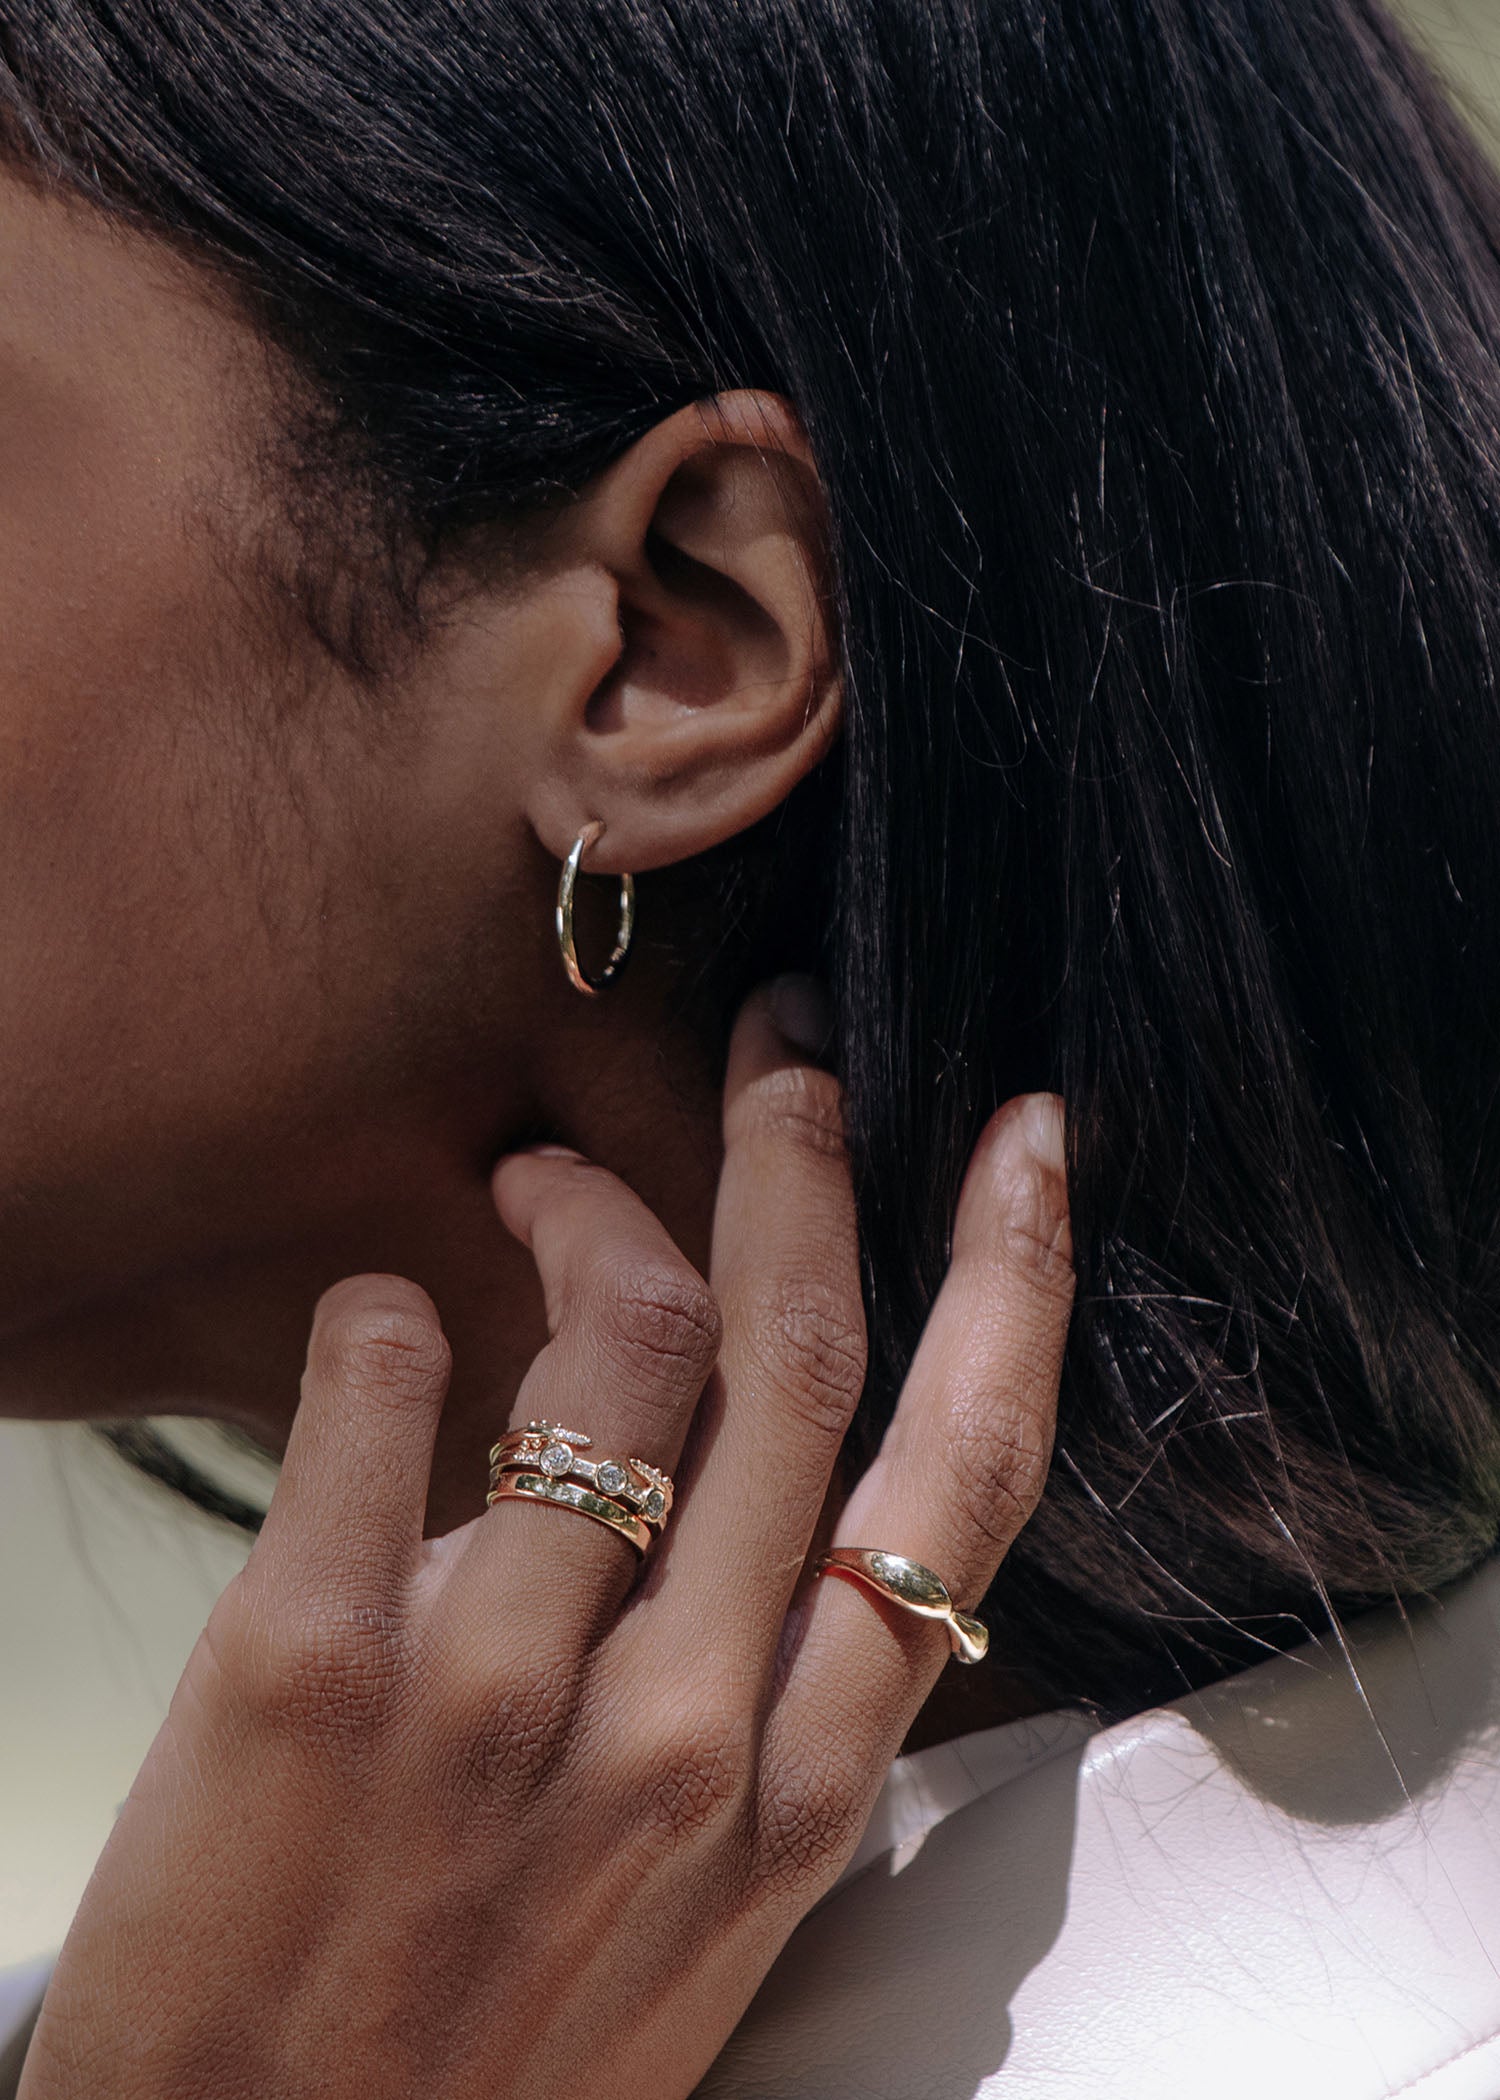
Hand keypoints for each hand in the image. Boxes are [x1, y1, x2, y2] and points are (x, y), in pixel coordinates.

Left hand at [17, 984, 1073, 2099]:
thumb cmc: (487, 2053)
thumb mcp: (696, 1903)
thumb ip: (742, 1691)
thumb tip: (729, 1464)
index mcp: (793, 1787)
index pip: (964, 1480)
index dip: (1013, 1281)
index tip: (1022, 1145)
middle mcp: (681, 1730)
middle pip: (797, 1355)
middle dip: (806, 1156)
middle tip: (788, 1047)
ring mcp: (503, 1694)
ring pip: (616, 1340)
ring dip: (580, 1204)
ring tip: (534, 1176)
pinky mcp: (311, 1669)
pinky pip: (386, 1384)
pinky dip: (386, 1310)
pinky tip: (380, 1315)